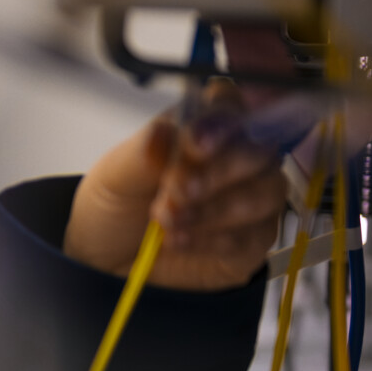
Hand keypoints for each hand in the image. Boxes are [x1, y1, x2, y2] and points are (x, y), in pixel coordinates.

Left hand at [64, 81, 285, 290]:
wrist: (106, 265)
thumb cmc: (114, 210)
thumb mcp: (114, 178)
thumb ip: (142, 153)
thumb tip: (163, 132)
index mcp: (201, 128)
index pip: (230, 105)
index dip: (220, 121)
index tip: (195, 145)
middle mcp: (236, 157)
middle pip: (257, 149)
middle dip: (216, 172)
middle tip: (174, 192)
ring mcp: (251, 198)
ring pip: (265, 193)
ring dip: (214, 209)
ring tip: (167, 222)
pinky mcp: (252, 240)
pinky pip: (254, 234)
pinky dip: (213, 238)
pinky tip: (179, 240)